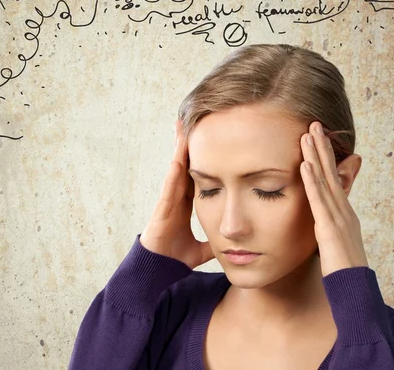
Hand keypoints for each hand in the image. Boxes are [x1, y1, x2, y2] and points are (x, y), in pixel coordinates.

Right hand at [140, 120, 214, 268]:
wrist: (158, 271)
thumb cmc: (175, 258)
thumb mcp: (202, 248)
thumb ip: (216, 242)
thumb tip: (235, 244)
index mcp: (185, 204)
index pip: (197, 175)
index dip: (204, 158)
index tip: (212, 141)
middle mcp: (176, 198)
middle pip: (185, 164)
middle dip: (189, 144)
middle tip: (195, 122)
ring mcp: (168, 201)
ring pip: (176, 169)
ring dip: (179, 149)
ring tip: (183, 128)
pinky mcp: (162, 209)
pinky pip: (169, 186)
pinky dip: (174, 171)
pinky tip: (178, 157)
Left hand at [300, 121, 368, 276]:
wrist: (353, 290)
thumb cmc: (341, 269)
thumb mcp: (333, 242)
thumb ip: (326, 228)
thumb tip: (318, 221)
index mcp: (342, 212)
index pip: (332, 178)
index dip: (325, 157)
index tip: (316, 137)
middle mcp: (342, 210)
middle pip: (331, 173)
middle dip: (321, 148)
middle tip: (313, 124)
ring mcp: (338, 217)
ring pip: (325, 181)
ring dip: (316, 156)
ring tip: (308, 134)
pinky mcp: (330, 228)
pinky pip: (319, 200)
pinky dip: (312, 181)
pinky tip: (304, 164)